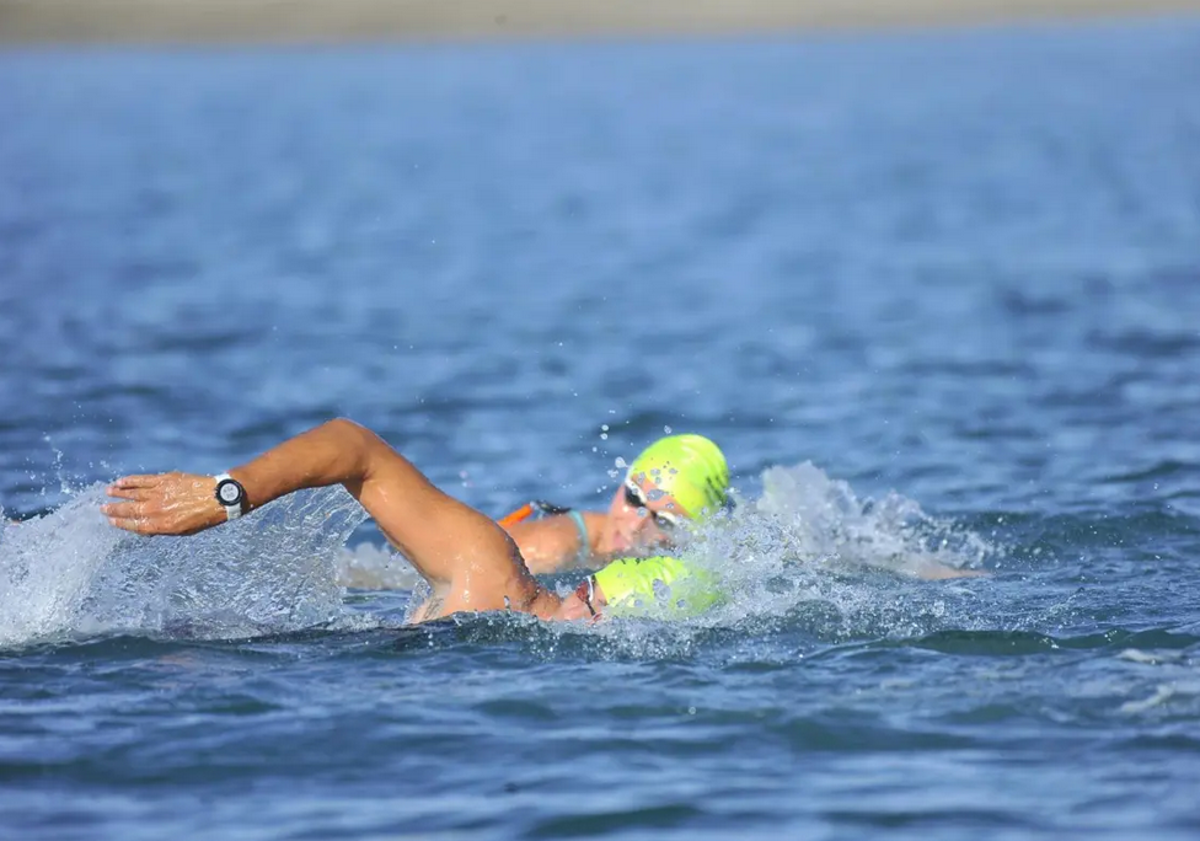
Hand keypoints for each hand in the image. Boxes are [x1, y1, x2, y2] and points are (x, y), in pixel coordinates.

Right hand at [103, 472, 227, 535]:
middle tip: (102, 509)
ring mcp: (159, 494)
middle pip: (129, 510)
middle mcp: (156, 510)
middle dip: (114, 510)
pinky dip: (129, 481)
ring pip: (132, 494)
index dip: (121, 523)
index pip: (134, 525)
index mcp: (161, 525)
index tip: (111, 521)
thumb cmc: (203, 517)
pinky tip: (120, 482)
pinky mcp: (164, 480)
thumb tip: (147, 529)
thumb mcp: (183, 531)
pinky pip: (141, 480)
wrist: (218, 497)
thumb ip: (163, 529)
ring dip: (118, 494)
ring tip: (107, 493)